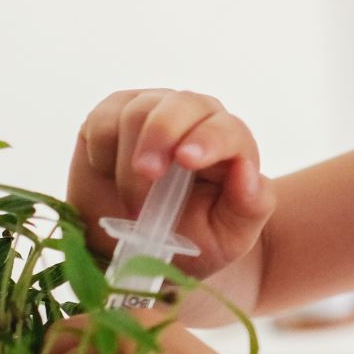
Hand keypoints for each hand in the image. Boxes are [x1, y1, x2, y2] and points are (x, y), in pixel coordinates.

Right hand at [67, 90, 278, 280]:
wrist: (142, 248)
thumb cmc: (193, 239)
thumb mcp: (229, 236)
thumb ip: (250, 206)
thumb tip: (247, 172)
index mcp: (230, 143)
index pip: (227, 129)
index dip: (209, 140)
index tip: (187, 160)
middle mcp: (194, 117)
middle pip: (181, 104)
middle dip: (162, 136)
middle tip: (148, 173)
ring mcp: (152, 111)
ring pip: (137, 112)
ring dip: (129, 162)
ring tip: (134, 206)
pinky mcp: (111, 117)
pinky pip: (103, 122)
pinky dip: (103, 155)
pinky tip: (111, 180)